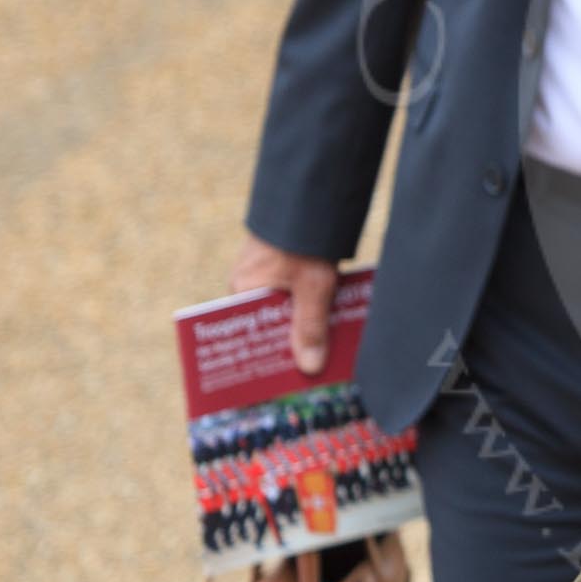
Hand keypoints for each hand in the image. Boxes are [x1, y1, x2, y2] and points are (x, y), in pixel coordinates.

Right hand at [230, 235, 339, 374]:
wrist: (313, 197)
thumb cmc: (304, 241)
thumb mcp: (313, 287)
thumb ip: (310, 326)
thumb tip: (310, 368)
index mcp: (243, 293)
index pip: (248, 336)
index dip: (263, 360)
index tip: (274, 384)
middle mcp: (250, 288)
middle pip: (270, 327)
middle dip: (291, 347)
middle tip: (310, 374)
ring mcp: (267, 278)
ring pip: (287, 313)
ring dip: (307, 328)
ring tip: (328, 355)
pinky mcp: (287, 270)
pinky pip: (298, 298)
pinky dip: (314, 310)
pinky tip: (336, 324)